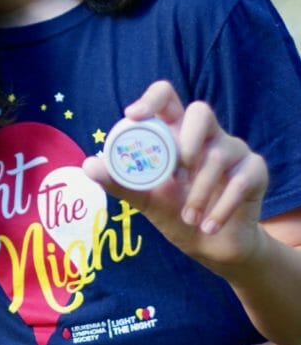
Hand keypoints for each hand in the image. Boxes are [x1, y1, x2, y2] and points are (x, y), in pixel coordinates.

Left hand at [82, 80, 267, 271]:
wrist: (211, 247)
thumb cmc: (175, 213)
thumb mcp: (144, 199)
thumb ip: (119, 182)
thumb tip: (88, 165)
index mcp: (176, 133)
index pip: (167, 97)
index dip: (152, 99)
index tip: (133, 115)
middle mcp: (206, 135)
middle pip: (202, 111)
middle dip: (188, 139)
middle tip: (179, 169)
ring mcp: (234, 150)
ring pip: (218, 155)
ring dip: (200, 193)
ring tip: (188, 220)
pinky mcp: (255, 171)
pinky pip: (241, 181)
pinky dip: (221, 207)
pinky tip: (208, 226)